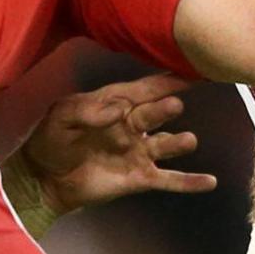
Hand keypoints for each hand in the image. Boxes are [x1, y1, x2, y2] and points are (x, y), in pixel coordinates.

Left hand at [8, 72, 215, 217]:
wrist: (44, 179)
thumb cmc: (51, 140)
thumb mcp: (62, 116)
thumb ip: (88, 110)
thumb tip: (119, 109)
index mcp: (115, 104)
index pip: (144, 89)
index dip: (164, 81)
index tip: (187, 71)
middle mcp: (133, 125)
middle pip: (156, 113)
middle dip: (166, 108)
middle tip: (173, 106)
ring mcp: (139, 152)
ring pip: (167, 144)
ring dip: (178, 142)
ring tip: (187, 140)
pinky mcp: (140, 178)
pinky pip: (169, 179)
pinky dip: (189, 182)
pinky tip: (210, 182)